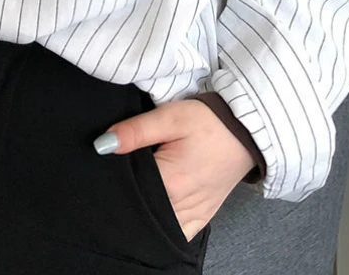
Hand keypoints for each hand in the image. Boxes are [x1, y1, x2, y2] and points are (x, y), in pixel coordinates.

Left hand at [95, 100, 254, 240]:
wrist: (247, 131)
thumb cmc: (208, 122)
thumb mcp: (169, 117)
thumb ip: (134, 132)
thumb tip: (102, 144)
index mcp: (170, 183)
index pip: (128, 191)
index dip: (113, 179)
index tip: (105, 168)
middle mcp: (182, 206)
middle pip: (141, 212)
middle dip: (127, 197)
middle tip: (119, 176)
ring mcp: (194, 215)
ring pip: (158, 226)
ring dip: (144, 212)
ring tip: (136, 189)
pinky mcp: (203, 216)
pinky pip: (178, 232)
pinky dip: (163, 224)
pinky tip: (154, 209)